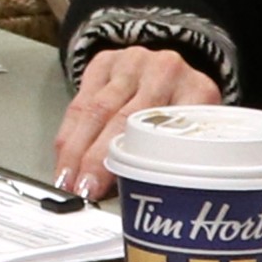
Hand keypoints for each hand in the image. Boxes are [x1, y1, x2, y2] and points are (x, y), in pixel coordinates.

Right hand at [53, 44, 223, 196]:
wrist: (169, 70)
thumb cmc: (181, 112)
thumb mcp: (192, 132)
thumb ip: (172, 157)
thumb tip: (134, 200)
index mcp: (198, 92)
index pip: (167, 131)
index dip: (138, 163)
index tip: (119, 190)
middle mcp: (167, 72)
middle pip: (125, 119)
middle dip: (98, 159)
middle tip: (85, 190)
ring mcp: (134, 63)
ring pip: (97, 110)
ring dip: (77, 150)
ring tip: (68, 179)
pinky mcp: (107, 61)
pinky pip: (81, 101)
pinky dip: (69, 133)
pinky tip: (64, 155)